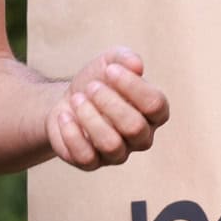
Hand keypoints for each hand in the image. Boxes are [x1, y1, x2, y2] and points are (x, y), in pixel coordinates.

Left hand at [46, 48, 169, 170]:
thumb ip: (125, 58)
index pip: (155, 105)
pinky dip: (71, 133)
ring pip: (111, 144)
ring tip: (76, 99)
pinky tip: (64, 115)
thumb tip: (136, 65)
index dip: (133, 86)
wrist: (68, 101)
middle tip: (91, 86)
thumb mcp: (110, 62)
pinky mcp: (92, 163)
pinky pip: (86, 156)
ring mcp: (118, 153)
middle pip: (134, 127)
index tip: (110, 70)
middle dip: (108, 102)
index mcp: (153, 113)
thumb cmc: (97, 82)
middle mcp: (141, 137)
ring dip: (89, 117)